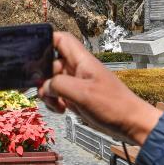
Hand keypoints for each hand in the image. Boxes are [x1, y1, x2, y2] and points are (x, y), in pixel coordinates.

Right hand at [38, 32, 161, 145]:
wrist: (131, 125)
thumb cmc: (114, 106)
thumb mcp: (82, 94)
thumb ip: (58, 85)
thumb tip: (45, 86)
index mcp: (82, 61)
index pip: (60, 39)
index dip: (46, 41)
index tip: (32, 53)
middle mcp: (78, 69)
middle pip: (51, 63)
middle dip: (44, 77)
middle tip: (43, 90)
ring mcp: (78, 83)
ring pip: (54, 81)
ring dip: (49, 93)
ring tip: (56, 104)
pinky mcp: (78, 96)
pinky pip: (59, 94)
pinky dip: (55, 101)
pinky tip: (61, 109)